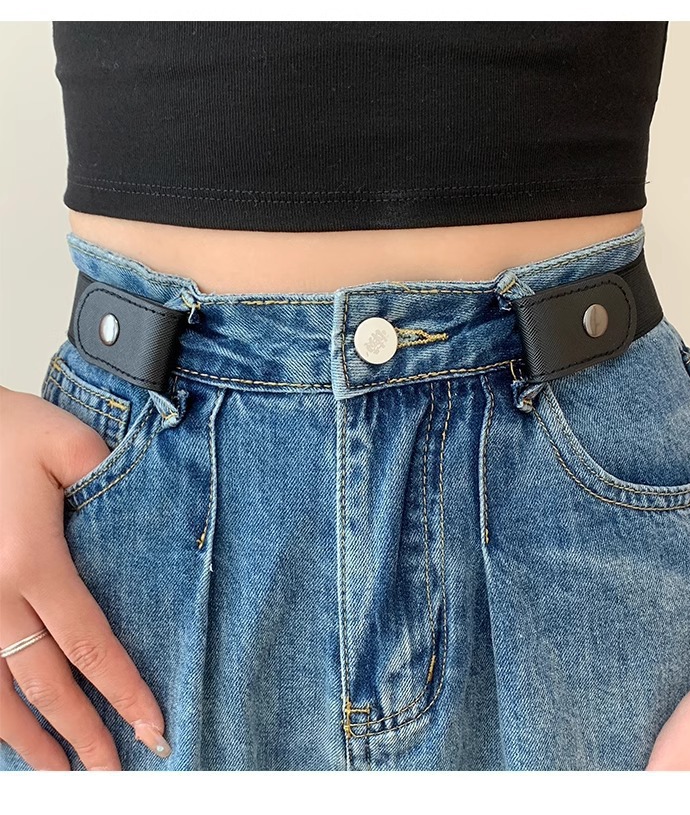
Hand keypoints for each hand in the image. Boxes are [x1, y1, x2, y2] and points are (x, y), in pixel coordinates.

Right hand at [0, 385, 170, 769]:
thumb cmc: (7, 432)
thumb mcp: (67, 445)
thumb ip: (111, 482)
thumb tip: (155, 523)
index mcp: (32, 560)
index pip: (89, 643)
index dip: (122, 693)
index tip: (153, 729)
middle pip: (45, 684)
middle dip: (82, 735)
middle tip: (114, 776)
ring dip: (31, 741)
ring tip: (62, 777)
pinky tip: (8, 735)